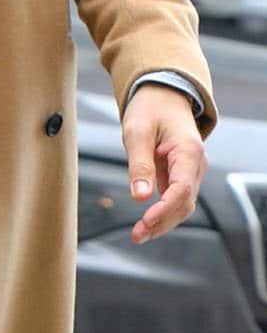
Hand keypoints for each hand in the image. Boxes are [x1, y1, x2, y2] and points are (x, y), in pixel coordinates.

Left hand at [121, 88, 205, 243]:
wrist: (163, 96)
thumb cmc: (150, 109)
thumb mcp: (137, 131)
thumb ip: (139, 163)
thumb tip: (141, 196)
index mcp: (188, 151)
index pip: (182, 189)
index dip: (165, 209)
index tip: (145, 222)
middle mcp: (195, 164)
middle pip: (185, 202)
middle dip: (162, 222)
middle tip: (137, 236)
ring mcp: (190, 171)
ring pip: (183, 205)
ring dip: (163, 222)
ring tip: (138, 235)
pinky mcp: (181, 175)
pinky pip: (176, 199)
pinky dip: (162, 213)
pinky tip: (145, 225)